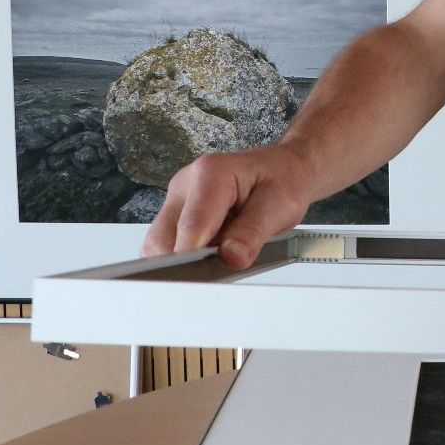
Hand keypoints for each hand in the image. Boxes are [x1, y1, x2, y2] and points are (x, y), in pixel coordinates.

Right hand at [140, 144, 317, 269]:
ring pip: (160, 244)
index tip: (205, 278)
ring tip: (221, 255)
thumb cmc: (283, 180)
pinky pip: (169, 242)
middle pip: (163, 238)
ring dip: (184, 259)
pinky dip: (186, 255)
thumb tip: (230, 258)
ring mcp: (178, 197)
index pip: (191, 226)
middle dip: (185, 263)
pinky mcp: (177, 211)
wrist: (285, 167)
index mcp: (211, 173)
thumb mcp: (280, 206)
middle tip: (217, 272)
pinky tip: (212, 251)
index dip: (196, 257)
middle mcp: (186, 183)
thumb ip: (252, 233)